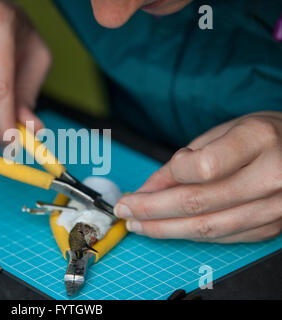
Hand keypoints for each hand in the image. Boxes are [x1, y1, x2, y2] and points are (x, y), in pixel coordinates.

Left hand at [114, 112, 281, 242]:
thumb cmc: (259, 134)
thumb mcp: (220, 133)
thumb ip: (184, 161)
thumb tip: (148, 190)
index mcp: (258, 139)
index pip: (202, 167)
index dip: (168, 177)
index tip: (144, 184)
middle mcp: (271, 175)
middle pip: (199, 203)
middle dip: (153, 210)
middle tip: (126, 209)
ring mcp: (275, 206)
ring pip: (209, 228)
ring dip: (166, 229)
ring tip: (139, 224)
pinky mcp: (273, 226)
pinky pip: (223, 236)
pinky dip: (191, 234)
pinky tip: (169, 228)